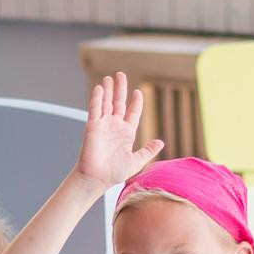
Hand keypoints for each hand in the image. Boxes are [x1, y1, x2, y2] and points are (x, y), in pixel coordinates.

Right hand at [75, 73, 164, 187]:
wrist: (97, 179)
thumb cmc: (114, 173)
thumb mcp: (136, 161)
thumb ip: (148, 150)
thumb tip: (161, 142)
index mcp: (126, 133)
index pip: (132, 113)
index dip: (135, 102)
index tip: (138, 92)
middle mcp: (114, 126)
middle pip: (118, 103)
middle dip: (120, 88)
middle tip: (120, 74)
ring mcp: (103, 125)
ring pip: (106, 103)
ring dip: (108, 90)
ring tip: (109, 77)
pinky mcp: (92, 126)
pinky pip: (95, 109)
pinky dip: (97, 98)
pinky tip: (100, 88)